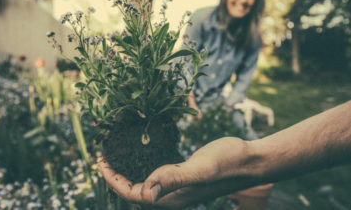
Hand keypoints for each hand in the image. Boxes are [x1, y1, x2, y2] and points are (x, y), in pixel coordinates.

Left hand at [98, 137, 250, 208]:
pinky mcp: (185, 176)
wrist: (251, 160)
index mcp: (171, 198)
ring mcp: (179, 187)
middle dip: (116, 177)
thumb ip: (173, 179)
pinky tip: (143, 153)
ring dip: (129, 171)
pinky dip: (145, 165)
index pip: (132, 194)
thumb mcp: (200, 169)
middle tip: (104, 156)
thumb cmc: (228, 163)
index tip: (100, 160)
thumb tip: (146, 193)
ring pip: (145, 183)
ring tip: (117, 156)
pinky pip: (158, 174)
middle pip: (135, 191)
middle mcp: (172, 196)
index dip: (112, 179)